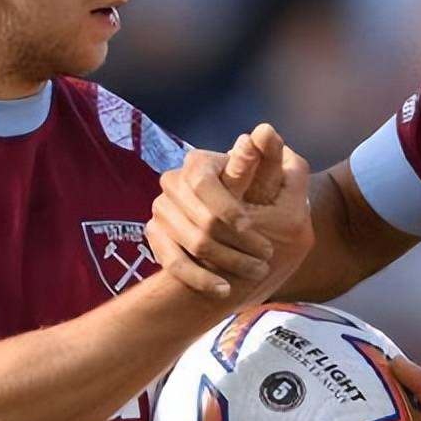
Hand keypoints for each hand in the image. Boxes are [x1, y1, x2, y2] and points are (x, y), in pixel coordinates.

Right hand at [148, 124, 295, 297]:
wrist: (231, 225)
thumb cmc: (254, 197)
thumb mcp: (265, 180)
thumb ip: (265, 160)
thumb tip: (265, 131)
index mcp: (198, 163)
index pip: (205, 186)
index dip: (230, 211)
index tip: (254, 231)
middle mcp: (173, 182)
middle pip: (202, 221)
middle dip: (238, 245)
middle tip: (265, 261)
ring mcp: (160, 210)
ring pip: (192, 243)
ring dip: (227, 263)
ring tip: (255, 274)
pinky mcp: (155, 235)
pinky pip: (173, 262)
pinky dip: (200, 278)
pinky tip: (223, 289)